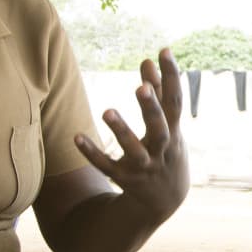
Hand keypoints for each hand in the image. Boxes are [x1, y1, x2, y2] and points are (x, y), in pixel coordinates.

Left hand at [75, 48, 188, 226]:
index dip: (171, 77)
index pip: (175, 102)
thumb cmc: (166, 151)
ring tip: (107, 111)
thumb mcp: (169, 125)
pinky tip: (77, 137)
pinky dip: (93, 153)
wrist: (166, 200)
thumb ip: (158, 92)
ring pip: (133, 150)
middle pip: (159, 128)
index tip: (164, 51)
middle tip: (140, 88)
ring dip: (121, 131)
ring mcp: (142, 166)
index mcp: (174, 131)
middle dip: (151, 109)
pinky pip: (106, 166)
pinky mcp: (124, 179)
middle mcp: (161, 149)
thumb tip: (149, 59)